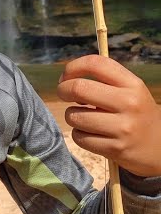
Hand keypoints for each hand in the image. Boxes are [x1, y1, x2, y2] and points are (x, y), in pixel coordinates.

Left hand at [57, 54, 160, 176]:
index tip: (66, 77)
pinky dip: (79, 135)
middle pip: (78, 88)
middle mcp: (129, 103)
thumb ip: (104, 79)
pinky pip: (79, 137)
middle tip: (64, 94)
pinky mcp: (115, 149)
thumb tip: (66, 78)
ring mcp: (123, 128)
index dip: (72, 67)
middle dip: (63, 90)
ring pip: (74, 116)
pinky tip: (91, 134)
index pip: (95, 64)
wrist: (160, 147)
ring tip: (85, 119)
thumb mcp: (130, 90)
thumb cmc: (135, 113)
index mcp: (132, 84)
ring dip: (72, 116)